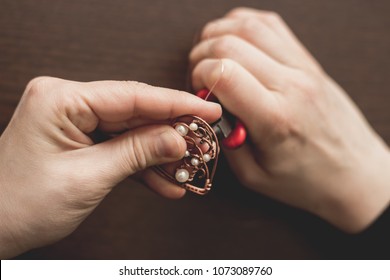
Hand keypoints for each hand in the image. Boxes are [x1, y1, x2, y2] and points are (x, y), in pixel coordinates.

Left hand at [0, 77, 220, 257]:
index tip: (206, 109)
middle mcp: (68, 103)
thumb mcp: (88, 177)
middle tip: (203, 143)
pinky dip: (142, 166)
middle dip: (171, 133)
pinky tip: (166, 182)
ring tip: (188, 169)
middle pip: (136, 113)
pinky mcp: (81, 140)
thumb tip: (177, 138)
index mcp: (61, 99)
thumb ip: (137, 153)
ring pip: (132, 133)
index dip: (176, 103)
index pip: (133, 96)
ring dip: (160, 154)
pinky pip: (119, 148)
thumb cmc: (20, 203)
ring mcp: (75, 122)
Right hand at [190, 7, 389, 231]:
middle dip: (201, 55)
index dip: (199, 75)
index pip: (225, 73)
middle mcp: (291, 85)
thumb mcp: (254, 176)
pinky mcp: (308, 61)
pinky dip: (244, 25)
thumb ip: (224, 140)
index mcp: (275, 119)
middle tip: (201, 77)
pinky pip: (272, 25)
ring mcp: (303, 68)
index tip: (199, 91)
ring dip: (219, 34)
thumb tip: (207, 108)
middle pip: (231, 43)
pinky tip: (236, 42)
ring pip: (250, 25)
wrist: (353, 173)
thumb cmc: (306, 180)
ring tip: (212, 56)